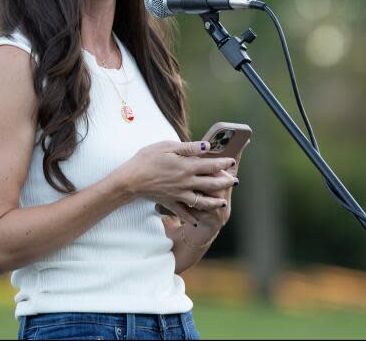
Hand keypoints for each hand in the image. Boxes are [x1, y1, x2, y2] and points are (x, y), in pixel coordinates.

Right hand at [118, 140, 236, 223]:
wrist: (131, 180)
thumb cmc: (147, 159)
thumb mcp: (167, 147)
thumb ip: (188, 148)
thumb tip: (206, 146)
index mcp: (187, 167)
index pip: (211, 166)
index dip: (223, 163)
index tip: (232, 161)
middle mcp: (186, 183)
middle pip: (211, 185)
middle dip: (225, 183)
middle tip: (235, 182)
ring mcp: (179, 195)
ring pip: (202, 201)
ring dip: (214, 202)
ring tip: (223, 202)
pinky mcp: (170, 203)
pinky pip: (184, 213)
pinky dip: (192, 217)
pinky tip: (197, 220)